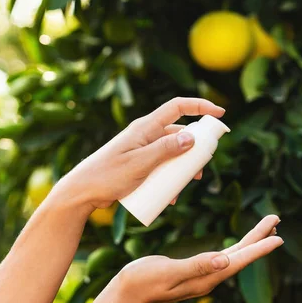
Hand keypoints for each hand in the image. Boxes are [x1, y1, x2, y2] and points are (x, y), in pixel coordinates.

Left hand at [56, 97, 225, 209]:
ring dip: (183, 168)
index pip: (178, 107)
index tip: (220, 113)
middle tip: (202, 167)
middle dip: (195, 149)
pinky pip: (161, 167)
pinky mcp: (139, 165)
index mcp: (145, 127)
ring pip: (172, 153)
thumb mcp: (140, 163)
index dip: (200, 106)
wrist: (82, 192)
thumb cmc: (107, 175)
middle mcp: (146, 135)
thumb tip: (192, 137)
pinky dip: (170, 179)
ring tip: (187, 185)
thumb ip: (165, 149)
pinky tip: (170, 196)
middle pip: (179, 133)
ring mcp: (142, 150)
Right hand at [112, 215, 281, 302]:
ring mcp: (202, 275)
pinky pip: (222, 257)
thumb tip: (225, 261)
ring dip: (250, 241)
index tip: (279, 238)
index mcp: (206, 278)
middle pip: (241, 255)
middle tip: (276, 219)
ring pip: (233, 255)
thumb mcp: (169, 271)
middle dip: (260, 238)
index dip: (260, 248)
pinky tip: (237, 245)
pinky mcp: (194, 270)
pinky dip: (234, 247)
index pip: (239, 260)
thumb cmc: (143, 282)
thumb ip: (197, 266)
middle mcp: (209, 278)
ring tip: (266, 228)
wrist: (125, 294)